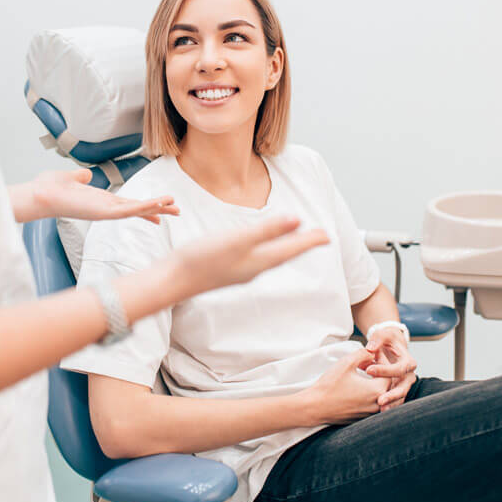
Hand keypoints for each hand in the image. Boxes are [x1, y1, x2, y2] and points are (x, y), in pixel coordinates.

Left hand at [10, 168, 179, 223]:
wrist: (39, 194)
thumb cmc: (50, 188)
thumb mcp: (70, 178)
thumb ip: (80, 177)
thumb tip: (85, 174)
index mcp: (100, 200)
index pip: (128, 204)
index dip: (145, 206)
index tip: (161, 209)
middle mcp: (105, 208)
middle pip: (137, 209)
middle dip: (158, 209)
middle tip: (178, 211)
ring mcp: (105, 212)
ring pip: (136, 210)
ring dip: (156, 208)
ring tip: (175, 207)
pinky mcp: (102, 213)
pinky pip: (127, 211)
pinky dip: (143, 208)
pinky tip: (157, 205)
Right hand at [173, 216, 329, 295]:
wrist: (174, 281)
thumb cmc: (203, 259)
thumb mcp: (238, 240)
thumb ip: (267, 230)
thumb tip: (297, 220)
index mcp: (260, 261)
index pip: (292, 249)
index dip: (311, 241)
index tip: (328, 236)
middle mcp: (254, 268)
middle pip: (285, 254)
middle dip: (303, 245)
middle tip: (319, 238)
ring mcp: (241, 271)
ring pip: (272, 257)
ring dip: (286, 248)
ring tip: (295, 241)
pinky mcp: (228, 269)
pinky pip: (258, 258)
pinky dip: (268, 250)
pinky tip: (261, 248)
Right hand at [299, 349, 391, 425]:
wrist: (315, 407)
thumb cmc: (330, 385)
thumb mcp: (347, 362)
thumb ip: (363, 353)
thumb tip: (372, 353)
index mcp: (377, 390)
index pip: (389, 372)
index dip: (381, 360)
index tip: (372, 353)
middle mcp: (377, 404)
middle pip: (386, 384)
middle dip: (378, 371)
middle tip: (367, 362)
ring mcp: (370, 413)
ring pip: (379, 394)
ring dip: (374, 381)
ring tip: (362, 371)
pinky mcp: (362, 417)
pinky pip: (371, 402)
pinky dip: (368, 392)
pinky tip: (356, 384)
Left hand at [365, 329, 417, 410]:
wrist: (391, 347)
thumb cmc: (386, 341)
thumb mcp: (383, 335)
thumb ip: (377, 339)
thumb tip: (370, 348)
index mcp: (408, 361)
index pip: (398, 368)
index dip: (384, 370)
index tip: (368, 370)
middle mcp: (409, 375)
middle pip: (403, 387)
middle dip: (392, 395)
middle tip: (380, 400)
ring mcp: (404, 385)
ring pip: (400, 397)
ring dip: (391, 404)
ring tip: (380, 410)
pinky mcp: (398, 390)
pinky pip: (395, 400)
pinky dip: (389, 406)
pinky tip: (379, 412)